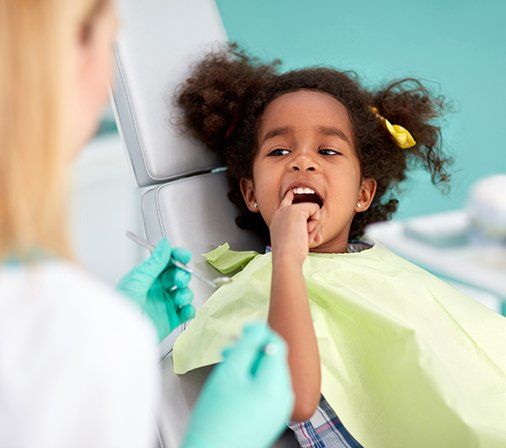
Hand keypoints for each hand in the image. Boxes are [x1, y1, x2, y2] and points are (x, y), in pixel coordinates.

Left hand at [116, 239, 194, 340]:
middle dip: (182, 276)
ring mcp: (164, 304)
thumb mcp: (137, 281)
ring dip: (186, 293)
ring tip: (180, 298)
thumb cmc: (120, 308)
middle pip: (177, 276)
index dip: (176, 257)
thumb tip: (164, 245)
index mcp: (146, 277)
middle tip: (180, 280)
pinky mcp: (170, 320)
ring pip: (184, 293)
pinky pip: (186, 312)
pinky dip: (190, 310)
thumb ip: (154, 263)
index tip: (184, 256)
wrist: (119, 337)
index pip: (165, 262)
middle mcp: (156, 289)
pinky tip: (186, 310)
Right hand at [181, 323, 293, 447]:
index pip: (277, 344)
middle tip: (229, 349)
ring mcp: (279, 410)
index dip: (259, 332)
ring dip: (249, 366)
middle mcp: (284, 398)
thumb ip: (247, 345)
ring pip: (268, 375)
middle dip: (251, 351)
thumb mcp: (229, 372)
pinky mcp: (271, 418)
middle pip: (273, 360)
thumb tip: (260, 328)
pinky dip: (252, 382)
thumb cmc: (216, 419)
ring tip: (228, 367)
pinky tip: (233, 385)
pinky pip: (266, 390)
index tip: (243, 330)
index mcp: (278, 384)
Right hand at [269, 189, 322, 265]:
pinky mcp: (296, 209)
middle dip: (313, 224)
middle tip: (310, 238)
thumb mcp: (294, 240)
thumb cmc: (290, 254)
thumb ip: (301, 230)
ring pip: (312, 210)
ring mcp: (288, 209)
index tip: (291, 192)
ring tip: (306, 237)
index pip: (284, 204)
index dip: (289, 198)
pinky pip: (315, 209)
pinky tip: (307, 231)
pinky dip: (316, 223)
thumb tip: (315, 228)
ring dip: (314, 226)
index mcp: (277, 220)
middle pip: (305, 209)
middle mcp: (281, 212)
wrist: (286, 257)